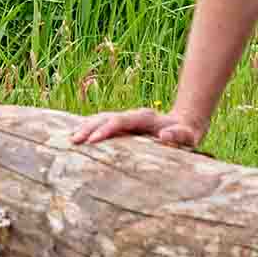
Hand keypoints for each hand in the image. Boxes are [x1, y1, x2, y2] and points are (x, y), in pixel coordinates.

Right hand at [67, 108, 203, 149]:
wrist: (185, 125)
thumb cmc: (186, 136)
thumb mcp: (188, 137)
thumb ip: (178, 136)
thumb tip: (163, 136)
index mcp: (144, 118)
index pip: (120, 121)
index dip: (106, 129)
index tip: (93, 140)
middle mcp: (132, 116)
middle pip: (105, 117)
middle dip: (89, 127)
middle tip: (73, 140)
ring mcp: (126, 119)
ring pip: (100, 119)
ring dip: (85, 127)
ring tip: (70, 139)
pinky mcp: (122, 126)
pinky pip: (101, 124)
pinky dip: (88, 129)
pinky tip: (76, 136)